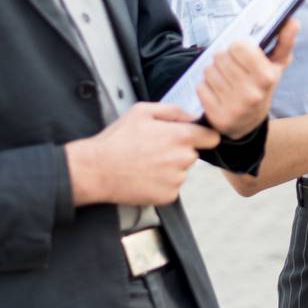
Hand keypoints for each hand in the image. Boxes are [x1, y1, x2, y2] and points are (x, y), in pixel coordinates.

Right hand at [64, 101, 219, 206]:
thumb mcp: (143, 111)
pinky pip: (172, 187)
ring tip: (146, 163)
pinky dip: (162, 183)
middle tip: (156, 149)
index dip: (203, 136)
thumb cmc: (117, 139)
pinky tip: (144, 176)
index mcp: (181, 137)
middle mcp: (183, 160)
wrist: (95, 170)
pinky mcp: (168, 196)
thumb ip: (174, 111)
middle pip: (194, 154)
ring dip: (171, 167)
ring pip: (182, 171)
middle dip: (181, 151)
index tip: (195, 137)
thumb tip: (193, 116)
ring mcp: (177, 180)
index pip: (212, 137)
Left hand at [196, 19, 297, 138]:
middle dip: (224, 59)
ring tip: (225, 79)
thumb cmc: (262, 84)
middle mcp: (252, 93)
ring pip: (209, 71)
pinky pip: (201, 87)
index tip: (242, 54)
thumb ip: (285, 41)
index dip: (237, 47)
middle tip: (232, 68)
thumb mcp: (276, 64)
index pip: (238, 46)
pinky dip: (206, 87)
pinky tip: (217, 92)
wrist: (248, 121)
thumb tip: (293, 21)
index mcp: (267, 77)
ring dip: (214, 72)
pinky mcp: (217, 116)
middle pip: (221, 57)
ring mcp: (234, 107)